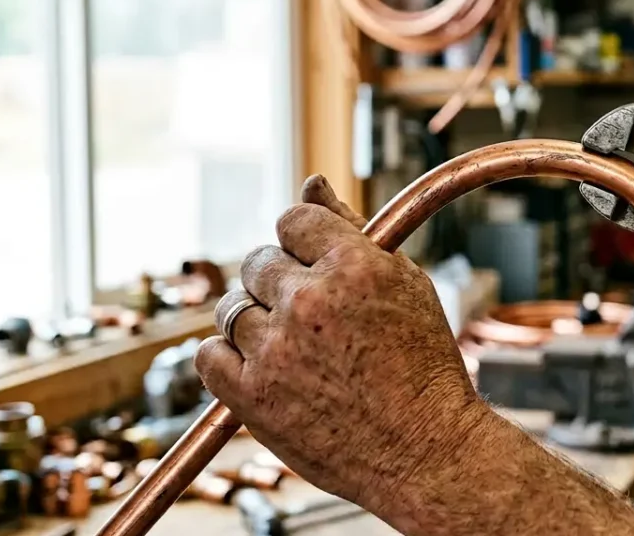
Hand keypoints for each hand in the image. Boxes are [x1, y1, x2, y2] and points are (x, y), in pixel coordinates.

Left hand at [194, 176, 487, 507]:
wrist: (426, 450)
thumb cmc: (423, 368)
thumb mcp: (406, 286)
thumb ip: (351, 231)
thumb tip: (312, 183)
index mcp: (354, 266)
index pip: (293, 219)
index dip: (301, 241)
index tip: (311, 263)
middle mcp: (310, 301)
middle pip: (257, 262)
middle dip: (279, 282)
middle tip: (309, 315)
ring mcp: (276, 349)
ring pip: (231, 310)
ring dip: (255, 322)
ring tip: (294, 348)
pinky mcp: (251, 396)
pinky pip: (208, 356)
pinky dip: (228, 359)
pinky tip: (265, 369)